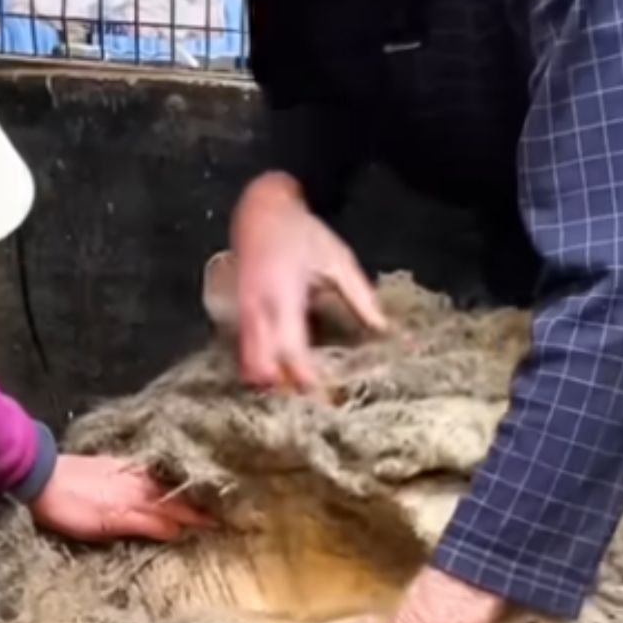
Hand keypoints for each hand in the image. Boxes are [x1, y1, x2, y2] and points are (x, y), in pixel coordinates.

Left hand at [30, 455, 211, 541]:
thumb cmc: (72, 507)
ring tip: (206, 497)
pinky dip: (168, 480)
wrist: (41, 475)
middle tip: (223, 511)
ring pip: (166, 484)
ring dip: (187, 492)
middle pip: (177, 496)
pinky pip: (152, 474)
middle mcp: (141, 483)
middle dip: (200, 504)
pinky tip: (171, 482)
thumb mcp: (107, 525)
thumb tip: (178, 528)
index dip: (201, 519)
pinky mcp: (117, 465)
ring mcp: (129, 472)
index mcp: (141, 500)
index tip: (224, 524)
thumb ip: (144, 525)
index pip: (180, 512)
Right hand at [231, 172, 387, 391]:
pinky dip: (261, 372)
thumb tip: (384, 329)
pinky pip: (245, 356)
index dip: (306, 382)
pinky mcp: (238, 318)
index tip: (325, 402)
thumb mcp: (338, 258)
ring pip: (249, 367)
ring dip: (271, 387)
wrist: (259, 210)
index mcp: (284, 296)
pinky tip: (281, 382)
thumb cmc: (301, 233)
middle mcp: (259, 310)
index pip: (293, 352)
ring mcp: (243, 316)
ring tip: (298, 402)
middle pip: (265, 369)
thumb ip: (360, 297)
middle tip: (313, 412)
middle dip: (286, 393)